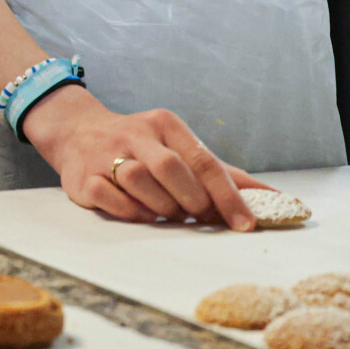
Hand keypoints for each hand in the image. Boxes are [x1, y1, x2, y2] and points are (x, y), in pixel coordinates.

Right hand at [21, 86, 267, 229]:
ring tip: (165, 211)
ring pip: (138, 181)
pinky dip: (129, 211)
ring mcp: (106, 154)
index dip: (228, 196)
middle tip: (197, 215)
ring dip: (160, 206)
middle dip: (191, 200)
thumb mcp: (178, 147)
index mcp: (165, 124)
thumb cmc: (141, 147)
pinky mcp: (83, 176)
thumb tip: (272, 195)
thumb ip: (221, 172)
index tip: (246, 224)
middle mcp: (136, 134)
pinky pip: (110, 198)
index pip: (204, 160)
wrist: (77, 132)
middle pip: (172, 169)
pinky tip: (138, 211)